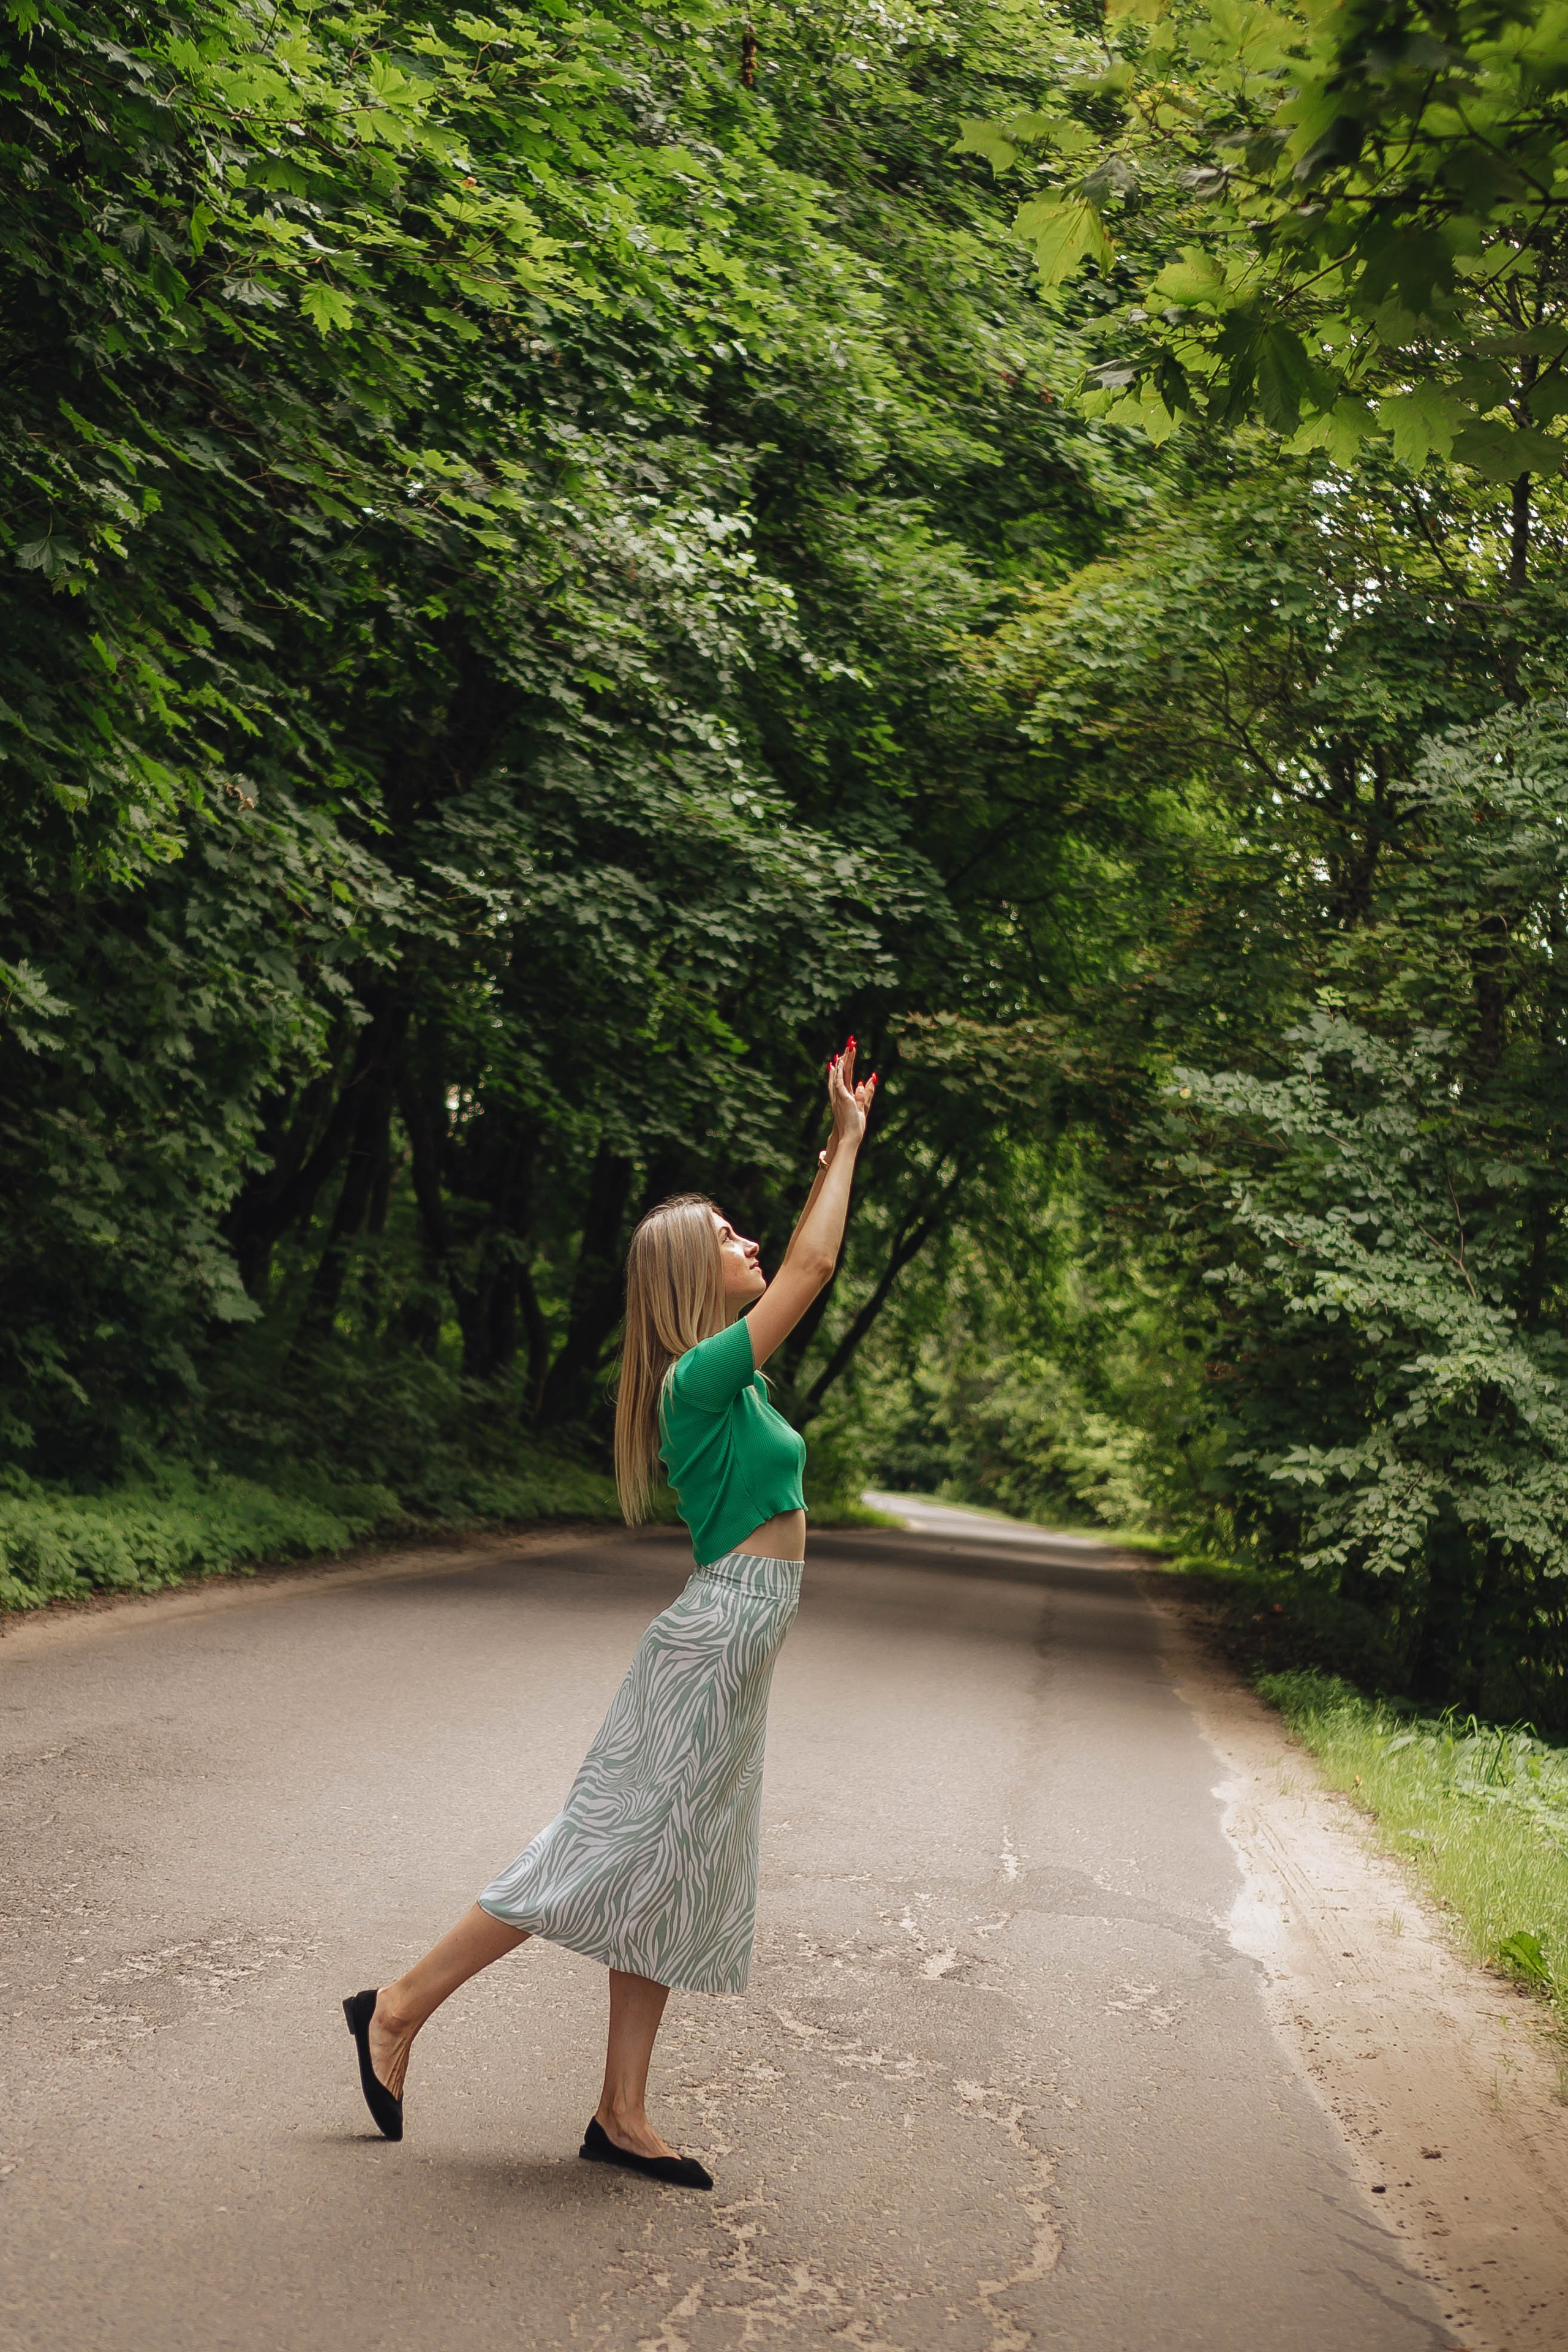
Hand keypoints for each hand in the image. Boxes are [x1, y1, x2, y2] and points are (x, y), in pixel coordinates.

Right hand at [825, 1036, 875, 1155]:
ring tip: (847, 1049)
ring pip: (840, 1074)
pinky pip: (839, 1081)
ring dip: (843, 1061)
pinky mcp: (841, 1097)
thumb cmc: (855, 1125)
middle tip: (849, 1044)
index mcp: (845, 1095)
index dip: (847, 1064)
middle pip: (843, 1072)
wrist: (850, 1135)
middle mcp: (840, 1093)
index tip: (847, 1053)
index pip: (846, 1076)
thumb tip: (867, 1080)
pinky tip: (841, 1061)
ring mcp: (839, 1095)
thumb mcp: (863, 1106)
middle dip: (846, 1058)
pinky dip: (839, 1071)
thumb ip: (866, 1093)